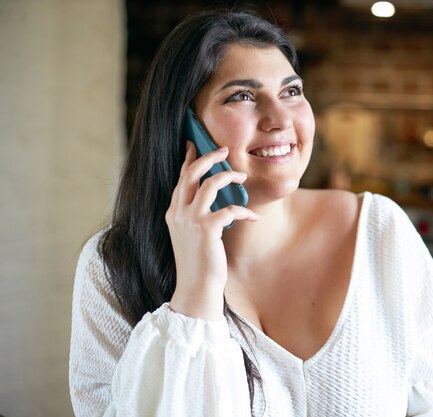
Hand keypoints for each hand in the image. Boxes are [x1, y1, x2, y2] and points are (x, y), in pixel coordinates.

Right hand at [166, 142, 258, 319]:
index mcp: (173, 212)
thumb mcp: (190, 235)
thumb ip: (195, 215)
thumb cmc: (198, 262)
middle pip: (192, 173)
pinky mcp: (206, 230)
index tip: (194, 144)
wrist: (195, 288)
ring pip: (210, 184)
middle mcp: (178, 213)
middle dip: (209, 157)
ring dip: (229, 177)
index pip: (180, 179)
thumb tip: (212, 199)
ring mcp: (190, 220)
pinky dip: (244, 210)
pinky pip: (229, 209)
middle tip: (224, 151)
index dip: (188, 159)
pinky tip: (253, 217)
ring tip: (242, 177)